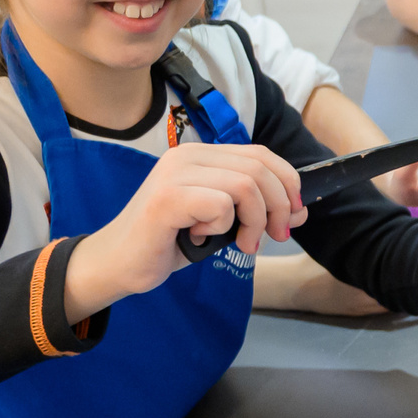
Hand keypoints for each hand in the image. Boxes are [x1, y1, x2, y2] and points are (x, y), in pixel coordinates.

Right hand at [63, 141, 303, 318]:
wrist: (119, 263)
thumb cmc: (168, 241)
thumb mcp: (219, 220)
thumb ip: (252, 209)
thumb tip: (298, 211)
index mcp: (200, 155)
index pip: (261, 154)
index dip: (288, 182)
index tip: (295, 215)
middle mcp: (187, 156)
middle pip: (259, 168)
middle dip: (279, 206)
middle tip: (276, 236)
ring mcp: (175, 174)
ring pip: (245, 185)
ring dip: (255, 221)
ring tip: (243, 243)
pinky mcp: (167, 198)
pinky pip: (220, 205)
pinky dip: (222, 227)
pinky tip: (200, 238)